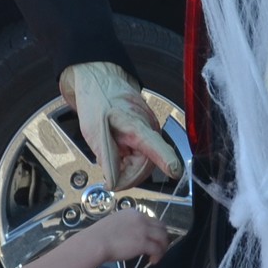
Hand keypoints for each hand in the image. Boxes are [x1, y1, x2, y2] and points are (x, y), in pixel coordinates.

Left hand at [61, 61, 181, 191]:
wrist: (101, 84)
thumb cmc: (99, 102)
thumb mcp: (94, 131)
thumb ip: (107, 157)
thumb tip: (114, 182)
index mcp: (136, 124)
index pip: (153, 144)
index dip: (164, 158)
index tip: (174, 170)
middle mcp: (149, 130)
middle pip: (147, 165)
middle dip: (128, 177)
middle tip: (109, 180)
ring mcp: (150, 134)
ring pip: (143, 165)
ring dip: (126, 170)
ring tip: (111, 159)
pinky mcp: (147, 138)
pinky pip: (141, 160)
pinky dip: (127, 165)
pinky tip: (117, 156)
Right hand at [86, 204, 171, 267]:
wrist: (95, 242)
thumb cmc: (99, 236)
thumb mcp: (114, 223)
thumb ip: (126, 226)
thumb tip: (131, 236)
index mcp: (132, 213)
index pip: (151, 219)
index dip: (153, 230)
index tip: (151, 239)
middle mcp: (140, 219)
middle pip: (161, 226)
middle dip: (162, 237)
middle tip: (159, 247)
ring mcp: (143, 230)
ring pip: (163, 237)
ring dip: (163, 247)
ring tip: (158, 256)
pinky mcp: (143, 242)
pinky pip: (157, 249)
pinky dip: (158, 256)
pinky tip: (153, 261)